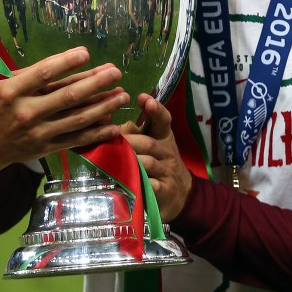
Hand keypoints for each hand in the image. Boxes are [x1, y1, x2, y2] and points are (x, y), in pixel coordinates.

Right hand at [0, 19, 129, 175]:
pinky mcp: (45, 148)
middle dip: (95, 83)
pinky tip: (114, 126)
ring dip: (102, 106)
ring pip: (76, 118)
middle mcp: (27, 112)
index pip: (43, 74)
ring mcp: (38, 132)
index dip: (66, 63)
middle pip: (67, 96)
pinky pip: (74, 140)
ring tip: (122, 94)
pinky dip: (95, 134)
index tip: (85, 53)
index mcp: (11, 92)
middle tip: (116, 71)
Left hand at [122, 93, 191, 220]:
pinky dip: (139, 183)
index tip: (144, 98)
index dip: (156, 110)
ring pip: (148, 163)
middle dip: (129, 141)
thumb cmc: (161, 163)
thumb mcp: (154, 144)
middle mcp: (168, 153)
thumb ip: (137, 133)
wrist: (180, 192)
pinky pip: (151, 185)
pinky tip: (127, 182)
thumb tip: (113, 125)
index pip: (164, 121)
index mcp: (164, 138)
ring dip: (130, 161)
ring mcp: (167, 172)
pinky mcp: (164, 191)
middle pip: (149, 143)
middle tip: (111, 140)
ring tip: (113, 160)